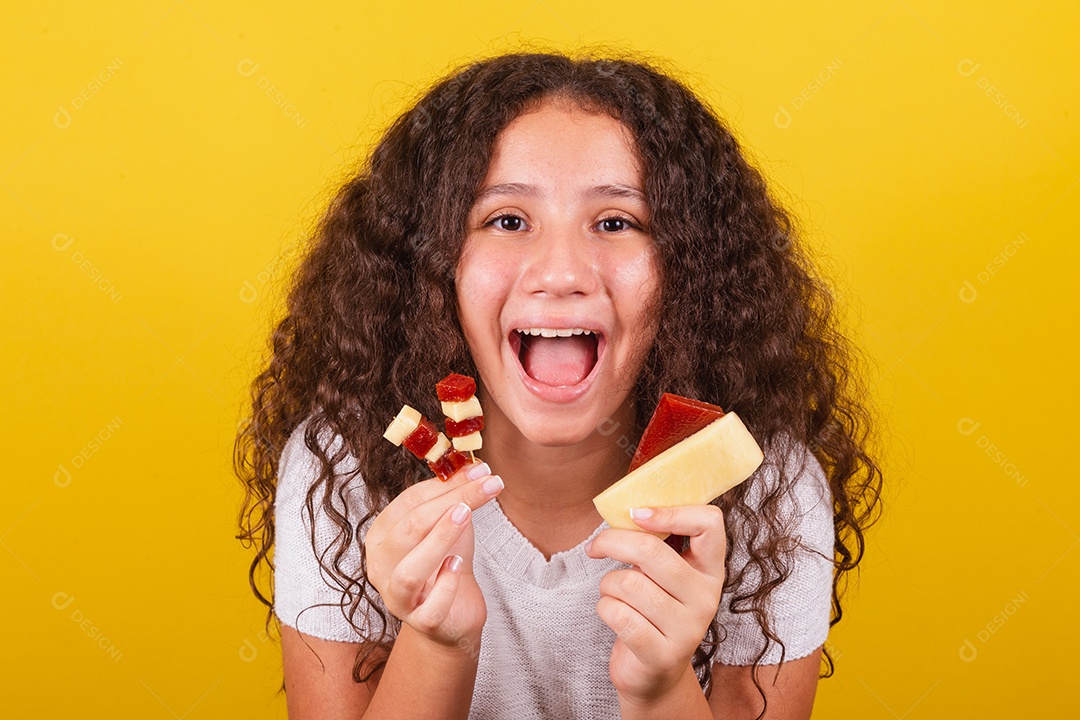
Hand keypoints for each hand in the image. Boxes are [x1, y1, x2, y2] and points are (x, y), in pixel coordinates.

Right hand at [364, 461, 503, 651]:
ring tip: (466, 515)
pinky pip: (431, 608)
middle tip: (484, 485)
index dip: (445, 484)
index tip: (482, 470)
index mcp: (382, 535)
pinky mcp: (421, 622)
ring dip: (438, 540)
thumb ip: (456, 496)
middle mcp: (381, 566)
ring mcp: (397, 597)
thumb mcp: (450, 524)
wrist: (453, 611)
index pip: (409, 502)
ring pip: (409, 572)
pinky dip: (446, 586)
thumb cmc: (446, 561)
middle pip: (409, 529)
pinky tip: (459, 566)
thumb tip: (476, 465)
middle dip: (448, 502)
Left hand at [584, 504, 726, 704]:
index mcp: (710, 570)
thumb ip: (657, 542)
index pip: (709, 523)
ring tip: (614, 594)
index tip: (636, 513)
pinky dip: (604, 608)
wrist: (654, 674)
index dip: (671, 510)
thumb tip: (628, 505)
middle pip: (651, 550)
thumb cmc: (653, 611)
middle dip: (612, 542)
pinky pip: (616, 613)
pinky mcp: (661, 654)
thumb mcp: (664, 575)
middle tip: (595, 546)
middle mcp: (706, 598)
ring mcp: (687, 629)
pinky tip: (613, 614)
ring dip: (607, 584)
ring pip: (627, 583)